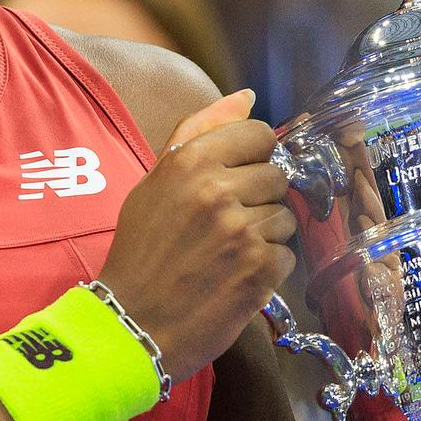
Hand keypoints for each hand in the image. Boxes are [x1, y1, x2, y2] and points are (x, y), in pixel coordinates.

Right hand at [99, 89, 296, 378]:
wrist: (133, 323)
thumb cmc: (141, 252)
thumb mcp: (154, 184)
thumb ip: (198, 134)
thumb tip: (247, 97)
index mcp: (189, 162)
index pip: (258, 134)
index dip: (253, 157)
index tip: (237, 179)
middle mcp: (217, 190)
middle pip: (277, 176)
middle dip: (259, 199)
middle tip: (227, 226)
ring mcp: (241, 230)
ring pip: (286, 217)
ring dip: (265, 236)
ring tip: (228, 254)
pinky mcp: (259, 269)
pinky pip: (288, 254)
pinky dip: (268, 269)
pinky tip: (235, 276)